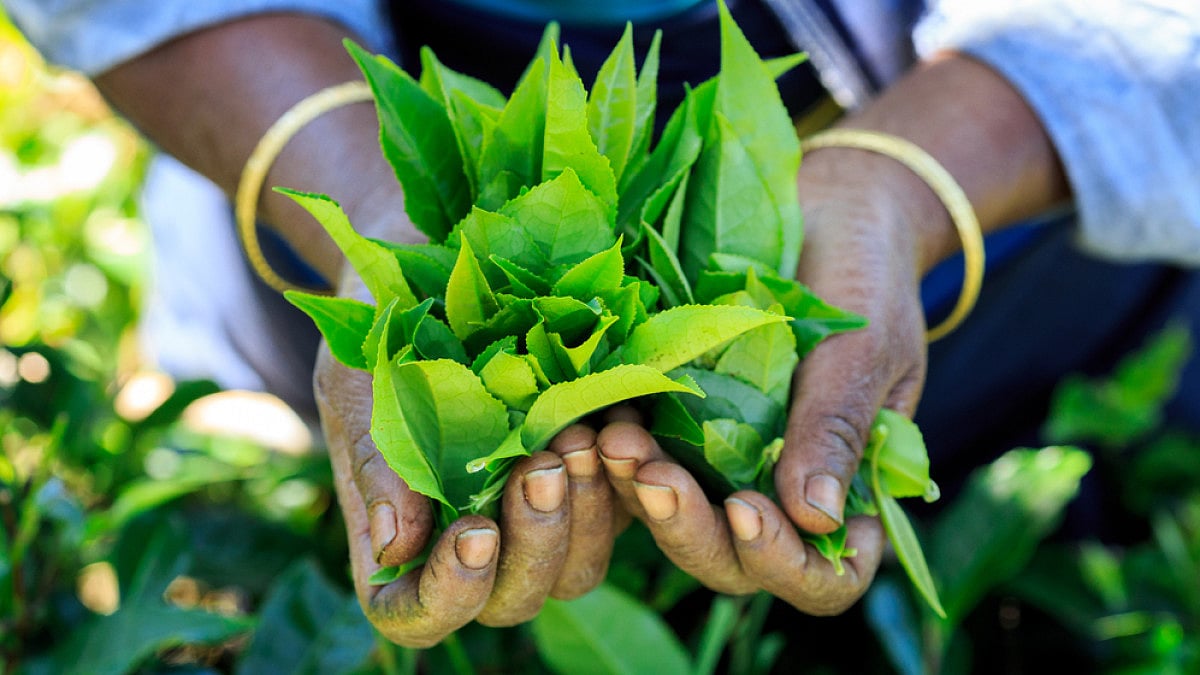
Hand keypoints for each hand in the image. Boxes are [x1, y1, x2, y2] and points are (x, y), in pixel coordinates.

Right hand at [316, 258, 618, 645]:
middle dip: (535, 544)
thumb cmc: (381, 332)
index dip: (449, 594)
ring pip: (578, 568)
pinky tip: (619, 424)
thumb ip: (375, 461)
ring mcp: (538, 516)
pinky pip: (626, 511)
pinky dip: (628, 478)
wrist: (436, 270)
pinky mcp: (593, 479)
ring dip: (587, 514)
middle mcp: (475, 543)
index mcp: (404, 540)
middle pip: (513, 600)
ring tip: (579, 436)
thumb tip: (395, 547)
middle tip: (541, 467)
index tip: (473, 532)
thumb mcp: (360, 385)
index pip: (419, 613)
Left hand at [597, 145, 931, 613]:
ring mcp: (725, 464)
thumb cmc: (867, 277)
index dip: (784, 562)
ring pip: (679, 520)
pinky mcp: (678, 425)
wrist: (828, 209)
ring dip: (643, 494)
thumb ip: (835, 430)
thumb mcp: (864, 350)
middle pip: (735, 561)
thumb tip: (816, 518)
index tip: (747, 509)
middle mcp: (781, 493)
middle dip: (690, 530)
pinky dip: (620, 453)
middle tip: (652, 476)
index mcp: (848, 491)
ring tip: (613, 440)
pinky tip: (595, 418)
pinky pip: (646, 460)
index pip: (823, 574)